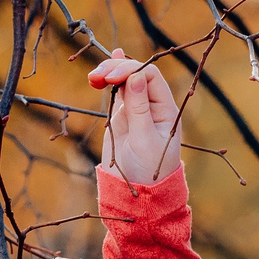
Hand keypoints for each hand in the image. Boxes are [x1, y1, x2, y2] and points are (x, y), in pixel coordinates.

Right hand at [88, 48, 183, 184]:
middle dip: (117, 70)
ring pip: (125, 81)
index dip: (131, 70)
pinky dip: (110, 80)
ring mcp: (137, 109)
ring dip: (110, 74)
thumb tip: (136, 76)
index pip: (150, 77)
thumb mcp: (144, 140)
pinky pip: (119, 93)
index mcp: (165, 109)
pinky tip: (107, 66)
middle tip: (97, 75)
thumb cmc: (148, 169)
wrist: (138, 191)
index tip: (111, 77)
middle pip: (137, 75)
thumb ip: (139, 109)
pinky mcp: (123, 116)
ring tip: (93, 77)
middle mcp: (153, 105)